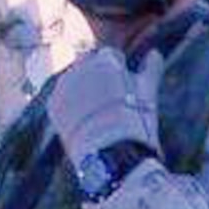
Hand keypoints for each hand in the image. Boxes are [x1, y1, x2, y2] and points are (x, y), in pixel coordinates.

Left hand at [46, 47, 161, 165]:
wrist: (112, 155)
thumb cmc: (135, 122)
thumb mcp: (148, 93)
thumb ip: (151, 69)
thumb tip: (155, 53)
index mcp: (106, 58)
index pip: (111, 55)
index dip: (121, 72)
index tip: (127, 91)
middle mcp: (80, 66)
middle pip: (89, 65)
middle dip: (98, 77)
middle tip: (113, 103)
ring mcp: (63, 84)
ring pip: (75, 81)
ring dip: (84, 91)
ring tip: (100, 116)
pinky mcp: (53, 104)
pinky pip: (63, 98)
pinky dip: (72, 106)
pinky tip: (87, 123)